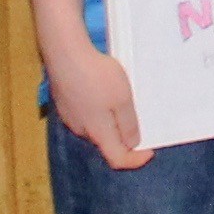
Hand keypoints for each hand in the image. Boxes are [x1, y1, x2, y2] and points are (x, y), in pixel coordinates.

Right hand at [44, 38, 152, 168]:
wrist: (64, 53)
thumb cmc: (96, 76)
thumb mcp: (122, 100)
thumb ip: (128, 125)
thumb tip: (131, 144)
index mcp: (98, 133)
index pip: (117, 160)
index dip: (135, 160)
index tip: (149, 151)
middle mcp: (81, 130)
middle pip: (106, 143)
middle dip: (123, 137)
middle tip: (139, 121)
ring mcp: (70, 116)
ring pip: (95, 127)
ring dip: (109, 121)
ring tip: (121, 100)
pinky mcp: (64, 102)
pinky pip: (85, 113)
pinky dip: (97, 109)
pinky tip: (100, 90)